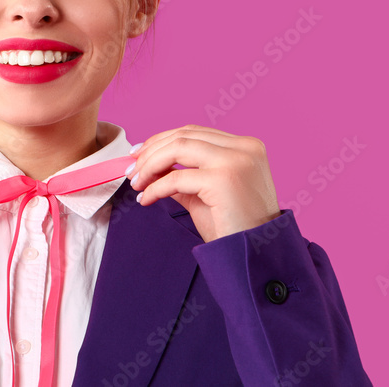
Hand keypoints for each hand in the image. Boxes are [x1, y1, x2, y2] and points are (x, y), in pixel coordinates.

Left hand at [126, 125, 280, 242]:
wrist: (256, 257)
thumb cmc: (234, 228)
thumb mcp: (206, 194)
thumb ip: (183, 176)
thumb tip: (151, 167)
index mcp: (246, 146)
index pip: (195, 132)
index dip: (163, 140)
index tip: (140, 153)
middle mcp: (244, 148)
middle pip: (184, 135)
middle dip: (151, 151)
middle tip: (132, 170)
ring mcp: (235, 161)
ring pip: (178, 148)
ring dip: (150, 165)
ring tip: (136, 182)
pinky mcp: (223, 179)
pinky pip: (176, 178)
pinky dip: (156, 187)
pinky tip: (147, 198)